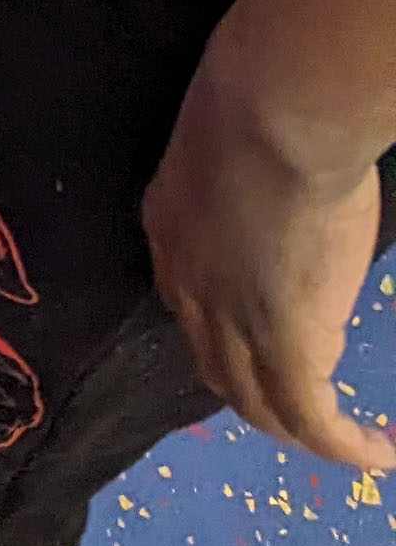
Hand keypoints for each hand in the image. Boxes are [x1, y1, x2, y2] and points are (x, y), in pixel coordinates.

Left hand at [144, 48, 395, 471]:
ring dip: (299, 428)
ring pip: (259, 404)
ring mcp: (233, 322)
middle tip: (302, 403)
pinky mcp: (287, 347)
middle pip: (215, 365)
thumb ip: (248, 171)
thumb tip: (292, 171)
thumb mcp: (233, 137)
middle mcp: (188, 285)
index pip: (188, 304)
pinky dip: (343, 446)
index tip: (259, 336)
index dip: (221, 329)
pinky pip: (312, 419)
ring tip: (343, 439)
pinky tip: (378, 451)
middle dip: (255, 391)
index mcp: (170, 227)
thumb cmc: (264, 94)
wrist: (275, 111)